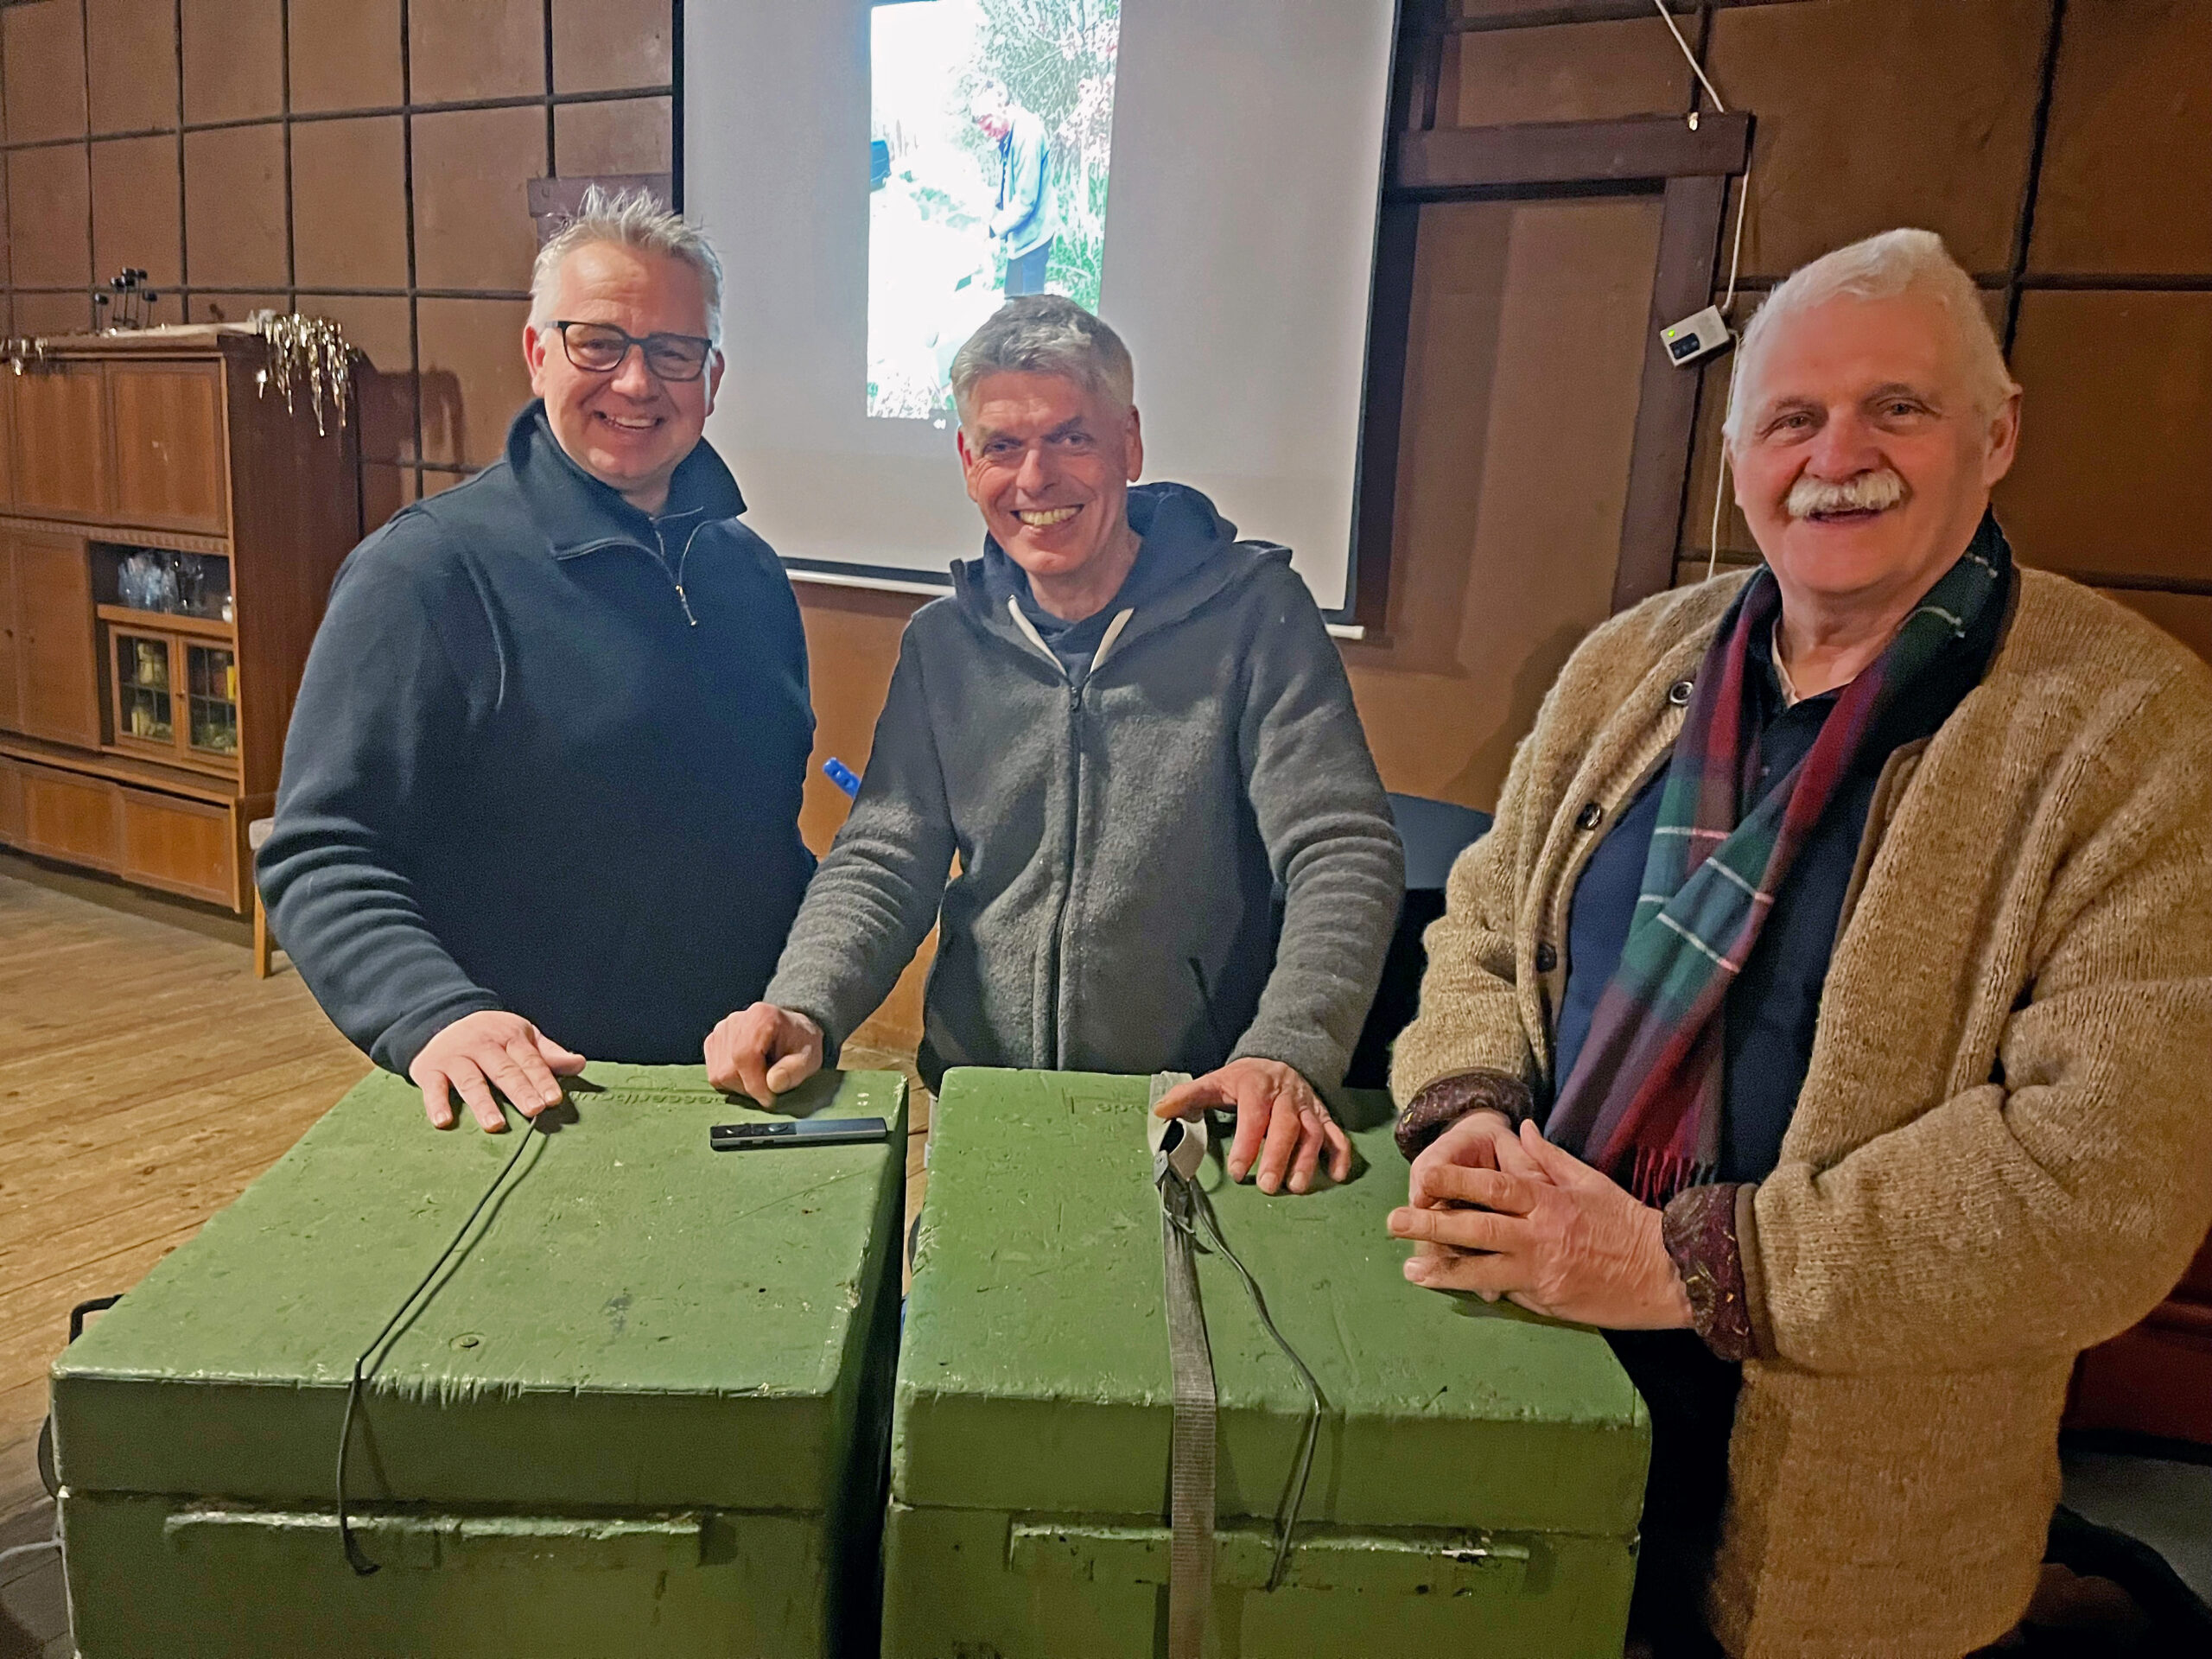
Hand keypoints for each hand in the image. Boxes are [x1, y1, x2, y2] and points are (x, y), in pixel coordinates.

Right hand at [409, 1010, 584, 1131]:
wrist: (441, 1017)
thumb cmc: (491, 1035)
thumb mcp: (521, 1037)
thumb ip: (548, 1054)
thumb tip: (579, 1064)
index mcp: (509, 1036)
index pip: (529, 1060)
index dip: (542, 1080)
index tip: (553, 1099)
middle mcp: (482, 1045)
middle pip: (503, 1070)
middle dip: (520, 1090)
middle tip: (534, 1110)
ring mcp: (455, 1056)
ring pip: (470, 1080)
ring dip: (483, 1103)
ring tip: (495, 1125)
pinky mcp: (429, 1069)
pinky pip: (433, 1087)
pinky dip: (436, 1103)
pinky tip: (444, 1121)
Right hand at [704, 1003, 824, 1101]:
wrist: (791, 1030)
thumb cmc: (799, 1044)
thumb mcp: (809, 1058)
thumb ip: (794, 1071)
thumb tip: (772, 1083)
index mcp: (761, 1017)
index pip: (745, 1056)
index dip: (755, 1084)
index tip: (769, 1099)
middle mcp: (736, 1020)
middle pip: (729, 1069)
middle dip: (750, 1087)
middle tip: (770, 1087)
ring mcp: (721, 1031)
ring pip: (719, 1075)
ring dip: (740, 1086)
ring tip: (761, 1077)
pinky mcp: (713, 1042)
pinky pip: (714, 1073)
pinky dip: (731, 1081)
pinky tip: (748, 1073)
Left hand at [1153, 1058, 1350, 1195]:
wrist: (1281, 1057)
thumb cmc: (1245, 1079)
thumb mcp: (1216, 1080)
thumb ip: (1189, 1096)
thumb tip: (1160, 1110)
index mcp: (1257, 1086)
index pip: (1253, 1116)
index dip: (1247, 1144)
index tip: (1237, 1171)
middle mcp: (1286, 1096)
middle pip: (1286, 1126)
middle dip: (1278, 1156)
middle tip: (1267, 1185)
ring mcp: (1308, 1106)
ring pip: (1313, 1132)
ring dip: (1307, 1160)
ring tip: (1296, 1187)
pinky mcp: (1323, 1116)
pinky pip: (1337, 1134)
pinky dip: (1340, 1154)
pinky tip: (1337, 1176)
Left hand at [1388, 1120, 1692, 1327]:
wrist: (1666, 1273)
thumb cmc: (1626, 1222)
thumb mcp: (1590, 1181)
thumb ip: (1549, 1157)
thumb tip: (1522, 1127)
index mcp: (1549, 1201)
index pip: (1495, 1186)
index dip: (1457, 1180)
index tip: (1424, 1176)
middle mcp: (1540, 1236)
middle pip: (1477, 1229)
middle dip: (1432, 1225)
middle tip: (1392, 1222)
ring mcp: (1542, 1273)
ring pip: (1482, 1271)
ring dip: (1443, 1270)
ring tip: (1410, 1270)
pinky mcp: (1548, 1301)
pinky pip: (1508, 1294)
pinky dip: (1482, 1290)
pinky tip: (1452, 1288)